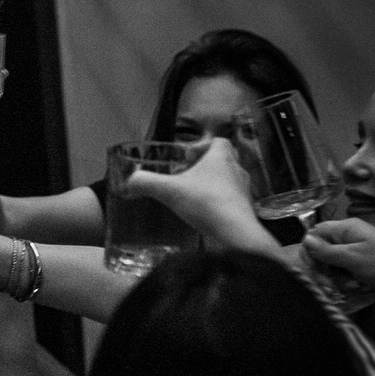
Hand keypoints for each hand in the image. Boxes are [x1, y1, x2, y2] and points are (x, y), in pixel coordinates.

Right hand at [125, 138, 252, 236]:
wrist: (236, 234)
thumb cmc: (205, 203)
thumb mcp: (169, 191)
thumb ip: (146, 183)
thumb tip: (129, 180)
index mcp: (221, 158)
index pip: (219, 142)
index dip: (202, 146)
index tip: (187, 158)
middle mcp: (236, 170)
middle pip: (224, 160)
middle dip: (206, 166)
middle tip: (188, 175)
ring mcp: (243, 190)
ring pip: (228, 180)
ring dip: (212, 184)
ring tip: (193, 195)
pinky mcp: (245, 209)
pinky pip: (231, 199)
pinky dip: (219, 202)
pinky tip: (204, 213)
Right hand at [303, 218, 374, 291]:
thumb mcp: (353, 258)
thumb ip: (326, 250)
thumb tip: (305, 240)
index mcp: (344, 229)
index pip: (315, 233)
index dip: (309, 249)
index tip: (314, 267)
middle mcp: (348, 237)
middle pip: (322, 250)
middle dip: (324, 269)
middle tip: (329, 284)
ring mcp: (355, 249)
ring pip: (333, 263)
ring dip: (338, 278)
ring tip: (352, 285)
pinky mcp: (361, 262)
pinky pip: (345, 270)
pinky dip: (349, 280)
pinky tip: (359, 286)